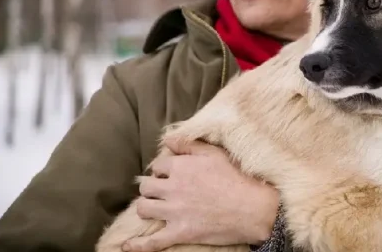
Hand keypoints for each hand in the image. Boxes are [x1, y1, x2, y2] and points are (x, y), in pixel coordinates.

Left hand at [121, 138, 279, 251]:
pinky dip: (137, 245)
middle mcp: (173, 187)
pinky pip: (151, 242)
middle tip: (162, 190)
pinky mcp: (180, 232)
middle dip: (152, 187)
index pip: (158, 165)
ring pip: (144, 208)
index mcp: (181, 166)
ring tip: (154, 207)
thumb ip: (189, 144)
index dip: (164, 169)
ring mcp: (174, 211)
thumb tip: (168, 139)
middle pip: (146, 186)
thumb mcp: (215, 153)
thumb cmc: (238, 178)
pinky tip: (128, 246)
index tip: (171, 173)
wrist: (254, 208)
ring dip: (147, 206)